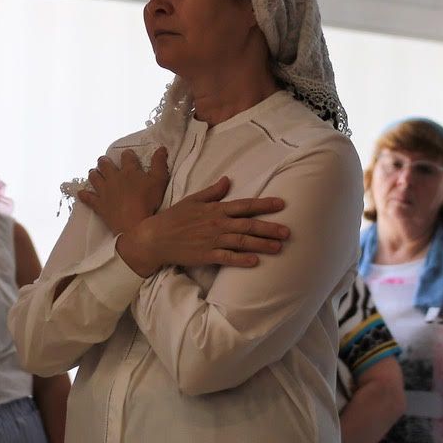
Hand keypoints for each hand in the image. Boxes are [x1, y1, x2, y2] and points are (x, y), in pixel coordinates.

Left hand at [77, 147, 168, 235]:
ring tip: (94, 172)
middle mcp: (114, 178)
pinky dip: (84, 195)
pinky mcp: (99, 204)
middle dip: (104, 161)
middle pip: (105, 165)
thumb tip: (161, 148)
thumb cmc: (148, 202)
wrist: (134, 224)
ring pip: (94, 177)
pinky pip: (88, 198)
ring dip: (94, 173)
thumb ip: (159, 164)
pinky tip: (80, 193)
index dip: (127, 154)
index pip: (126, 157)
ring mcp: (104, 191)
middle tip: (104, 161)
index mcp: (129, 171)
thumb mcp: (159, 181)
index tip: (128, 155)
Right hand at [117, 176, 287, 276]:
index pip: (244, 205)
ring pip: (241, 242)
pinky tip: (255, 261)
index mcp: (215, 209)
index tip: (282, 205)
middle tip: (288, 232)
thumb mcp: (192, 200)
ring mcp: (211, 240)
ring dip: (261, 244)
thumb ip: (212, 191)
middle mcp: (216, 224)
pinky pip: (227, 258)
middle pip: (248, 225)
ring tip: (279, 247)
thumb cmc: (173, 218)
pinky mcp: (205, 255)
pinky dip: (241, 259)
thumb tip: (228, 180)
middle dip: (269, 228)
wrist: (154, 238)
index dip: (264, 204)